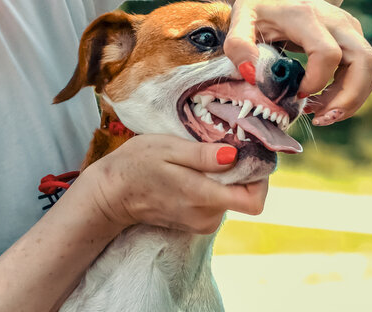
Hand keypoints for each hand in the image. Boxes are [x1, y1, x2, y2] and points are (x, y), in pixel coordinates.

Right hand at [85, 134, 268, 233]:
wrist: (111, 195)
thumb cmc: (136, 165)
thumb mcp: (168, 149)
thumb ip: (202, 155)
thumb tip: (234, 155)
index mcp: (204, 197)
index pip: (254, 202)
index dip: (260, 179)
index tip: (250, 155)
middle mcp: (207, 216)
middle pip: (245, 197)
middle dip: (241, 172)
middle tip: (223, 148)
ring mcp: (201, 223)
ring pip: (232, 199)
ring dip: (226, 178)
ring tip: (202, 158)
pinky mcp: (195, 223)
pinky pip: (218, 203)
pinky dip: (214, 186)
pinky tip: (194, 171)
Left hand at [224, 0, 371, 125]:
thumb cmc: (260, 7)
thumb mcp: (240, 18)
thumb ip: (238, 45)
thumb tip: (252, 75)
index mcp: (307, 15)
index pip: (328, 53)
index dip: (316, 81)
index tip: (295, 94)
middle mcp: (337, 21)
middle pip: (364, 61)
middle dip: (348, 98)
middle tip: (321, 118)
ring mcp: (351, 30)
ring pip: (370, 70)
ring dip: (351, 100)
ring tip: (321, 115)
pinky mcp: (355, 41)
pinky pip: (366, 73)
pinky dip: (351, 94)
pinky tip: (325, 103)